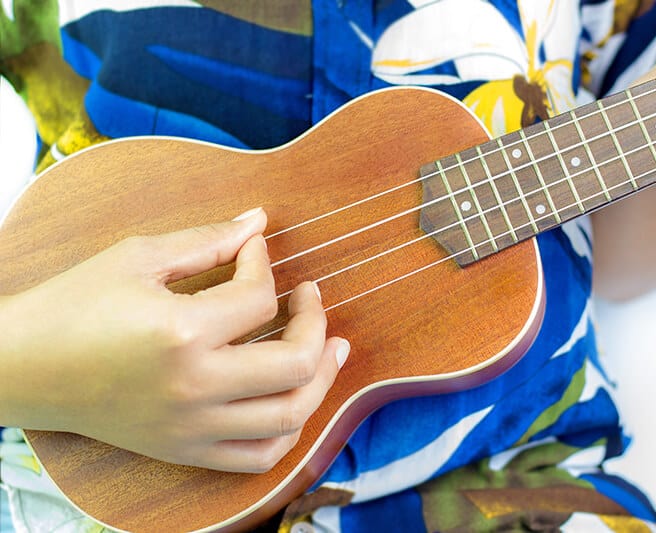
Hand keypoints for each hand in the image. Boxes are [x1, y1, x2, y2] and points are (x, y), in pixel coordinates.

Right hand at [0, 208, 349, 472]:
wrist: (22, 367)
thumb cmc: (73, 305)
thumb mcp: (136, 257)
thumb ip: (206, 240)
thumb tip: (258, 220)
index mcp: (180, 332)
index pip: (258, 297)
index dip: (265, 263)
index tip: (255, 250)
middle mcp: (194, 386)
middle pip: (296, 364)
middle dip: (318, 323)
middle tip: (312, 298)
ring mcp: (192, 426)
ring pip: (288, 417)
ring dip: (322, 381)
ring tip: (332, 350)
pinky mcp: (184, 449)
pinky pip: (257, 457)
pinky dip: (288, 431)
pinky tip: (295, 399)